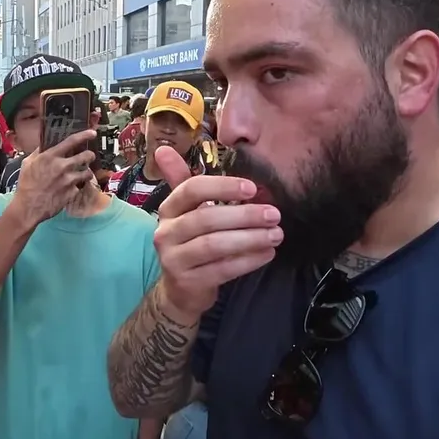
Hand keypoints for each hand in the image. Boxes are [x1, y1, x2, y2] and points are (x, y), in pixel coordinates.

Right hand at [10, 129, 96, 223]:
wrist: (28, 207)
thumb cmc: (26, 185)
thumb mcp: (27, 164)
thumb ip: (38, 153)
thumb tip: (44, 145)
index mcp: (50, 157)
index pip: (72, 141)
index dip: (85, 135)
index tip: (93, 133)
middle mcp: (62, 167)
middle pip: (86, 156)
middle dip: (90, 156)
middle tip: (88, 157)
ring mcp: (69, 181)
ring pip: (87, 172)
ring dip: (86, 172)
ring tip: (82, 174)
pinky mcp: (72, 193)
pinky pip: (81, 187)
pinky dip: (78, 186)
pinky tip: (72, 188)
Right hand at [151, 144, 282, 319]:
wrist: (181, 290)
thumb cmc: (191, 242)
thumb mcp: (187, 211)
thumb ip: (184, 181)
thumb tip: (163, 148)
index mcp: (168, 209)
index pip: (191, 189)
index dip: (223, 187)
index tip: (252, 188)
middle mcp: (165, 232)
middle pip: (206, 218)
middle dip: (244, 215)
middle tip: (274, 214)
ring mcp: (174, 259)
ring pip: (214, 245)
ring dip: (250, 238)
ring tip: (276, 234)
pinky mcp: (188, 282)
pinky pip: (222, 269)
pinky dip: (248, 261)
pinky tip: (267, 254)